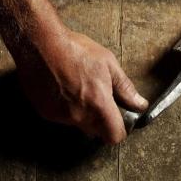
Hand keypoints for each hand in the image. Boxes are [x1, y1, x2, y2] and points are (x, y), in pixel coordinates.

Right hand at [14, 27, 147, 144]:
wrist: (40, 44)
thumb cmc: (74, 50)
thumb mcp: (107, 63)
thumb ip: (125, 88)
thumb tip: (140, 104)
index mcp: (98, 104)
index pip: (114, 136)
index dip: (119, 129)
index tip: (118, 118)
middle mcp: (79, 116)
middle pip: (96, 131)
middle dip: (100, 119)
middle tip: (96, 95)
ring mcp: (60, 117)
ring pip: (78, 124)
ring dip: (81, 112)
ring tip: (76, 86)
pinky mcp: (45, 113)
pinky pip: (61, 118)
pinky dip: (64, 107)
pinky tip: (62, 87)